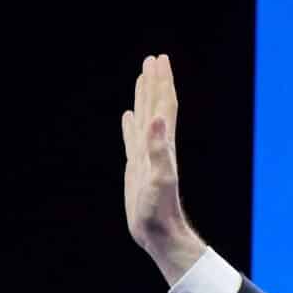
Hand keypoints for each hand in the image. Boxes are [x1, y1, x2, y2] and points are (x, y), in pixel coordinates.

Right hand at [121, 55, 205, 284]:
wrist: (158, 232)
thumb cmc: (160, 210)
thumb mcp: (160, 178)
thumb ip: (159, 149)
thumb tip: (157, 118)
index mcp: (162, 144)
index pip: (163, 106)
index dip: (162, 83)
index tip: (160, 60)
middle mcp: (156, 146)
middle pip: (156, 106)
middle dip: (154, 83)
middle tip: (153, 60)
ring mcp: (146, 156)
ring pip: (144, 119)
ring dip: (144, 98)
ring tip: (142, 78)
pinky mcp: (137, 168)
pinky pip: (133, 139)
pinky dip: (131, 125)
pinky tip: (129, 117)